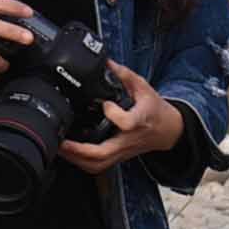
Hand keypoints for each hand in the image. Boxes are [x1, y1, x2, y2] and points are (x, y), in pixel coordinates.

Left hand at [58, 62, 182, 172]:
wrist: (168, 131)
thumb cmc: (155, 111)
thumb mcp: (145, 88)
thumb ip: (125, 75)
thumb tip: (107, 62)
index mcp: (139, 121)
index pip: (126, 123)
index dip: (113, 115)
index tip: (106, 104)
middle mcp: (128, 140)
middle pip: (103, 154)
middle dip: (78, 150)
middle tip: (61, 140)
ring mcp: (122, 151)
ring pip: (98, 164)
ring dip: (76, 159)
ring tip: (60, 147)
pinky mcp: (117, 156)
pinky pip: (97, 166)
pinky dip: (81, 162)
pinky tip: (69, 152)